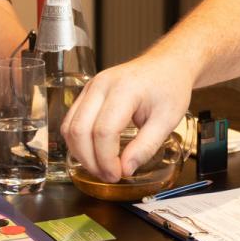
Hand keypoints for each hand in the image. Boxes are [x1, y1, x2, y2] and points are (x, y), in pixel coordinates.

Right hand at [61, 52, 194, 180]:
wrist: (167, 65)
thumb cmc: (169, 87)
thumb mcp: (167, 120)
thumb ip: (146, 147)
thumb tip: (125, 170)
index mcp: (124, 89)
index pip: (104, 131)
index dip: (107, 159)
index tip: (118, 174)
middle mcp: (101, 85)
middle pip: (80, 130)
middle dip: (90, 160)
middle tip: (108, 176)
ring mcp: (90, 87)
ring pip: (69, 127)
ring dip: (81, 153)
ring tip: (101, 168)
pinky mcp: (86, 93)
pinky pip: (71, 121)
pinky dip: (78, 142)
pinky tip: (94, 153)